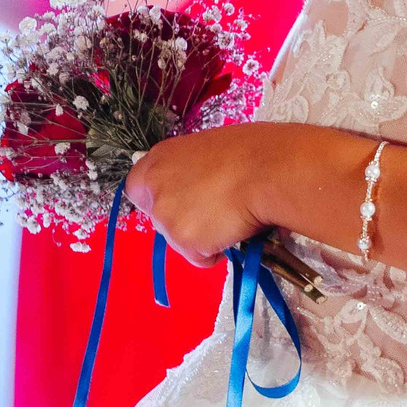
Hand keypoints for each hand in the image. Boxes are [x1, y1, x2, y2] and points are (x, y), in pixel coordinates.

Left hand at [127, 126, 271, 266]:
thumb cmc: (252, 151)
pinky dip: (217, 251)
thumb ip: (190, 170)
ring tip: (232, 218)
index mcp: (159, 159)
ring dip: (203, 237)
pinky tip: (235, 231)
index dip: (160, 197)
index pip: (137, 188)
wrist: (269, 171)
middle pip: (159, 218)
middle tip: (214, 212)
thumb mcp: (209, 150)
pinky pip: (200, 257)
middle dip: (183, 221)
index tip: (181, 200)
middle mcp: (155, 189)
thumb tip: (197, 185)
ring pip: (180, 241)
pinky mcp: (185, 242)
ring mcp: (167, 218)